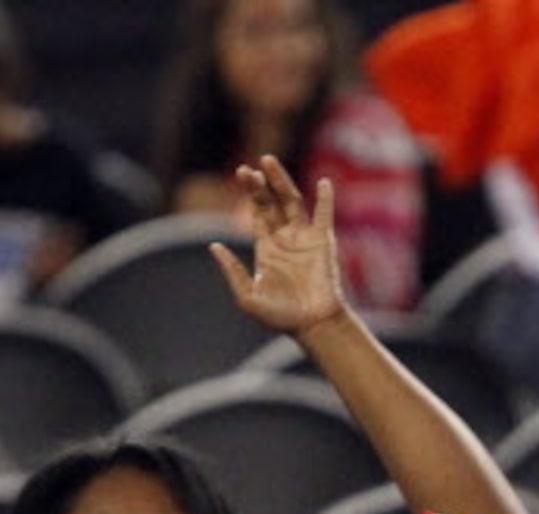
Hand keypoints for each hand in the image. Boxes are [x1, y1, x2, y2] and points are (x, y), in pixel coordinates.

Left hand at [211, 159, 347, 337]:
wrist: (313, 326)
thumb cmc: (281, 317)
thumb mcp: (248, 297)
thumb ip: (232, 271)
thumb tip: (213, 246)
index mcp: (267, 247)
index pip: (258, 212)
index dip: (251, 192)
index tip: (243, 173)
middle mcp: (286, 238)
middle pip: (272, 202)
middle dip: (260, 185)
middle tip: (249, 169)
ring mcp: (305, 238)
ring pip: (293, 202)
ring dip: (281, 182)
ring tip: (269, 162)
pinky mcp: (323, 243)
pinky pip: (325, 216)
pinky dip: (325, 200)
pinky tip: (323, 183)